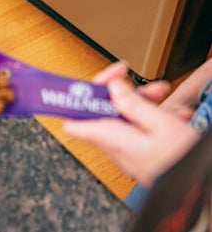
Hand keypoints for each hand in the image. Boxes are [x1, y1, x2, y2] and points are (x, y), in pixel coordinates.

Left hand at [63, 62, 199, 186]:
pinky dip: (152, 119)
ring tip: (162, 95)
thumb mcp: (160, 125)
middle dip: (120, 93)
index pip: (73, 119)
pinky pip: (137, 131)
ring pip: (123, 120)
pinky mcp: (140, 155)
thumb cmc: (180, 162)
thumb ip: (131, 105)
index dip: (76, 98)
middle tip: (139, 83)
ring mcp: (127, 152)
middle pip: (103, 113)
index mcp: (111, 138)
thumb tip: (111, 87)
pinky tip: (171, 116)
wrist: (200, 191)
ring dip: (141, 103)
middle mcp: (115, 147)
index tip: (88, 82)